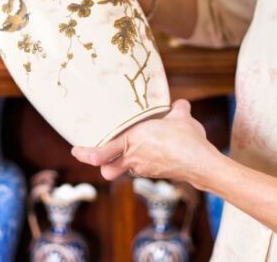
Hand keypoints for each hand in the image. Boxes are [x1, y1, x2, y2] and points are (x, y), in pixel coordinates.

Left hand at [71, 100, 220, 187]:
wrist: (200, 163)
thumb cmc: (187, 139)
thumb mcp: (181, 117)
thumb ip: (177, 109)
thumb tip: (181, 103)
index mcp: (133, 140)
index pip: (101, 153)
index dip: (85, 154)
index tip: (76, 150)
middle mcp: (133, 157)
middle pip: (107, 170)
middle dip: (101, 164)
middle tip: (95, 154)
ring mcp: (143, 168)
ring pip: (124, 169)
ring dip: (123, 162)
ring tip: (129, 150)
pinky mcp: (153, 173)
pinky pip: (139, 168)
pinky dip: (141, 162)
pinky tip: (153, 153)